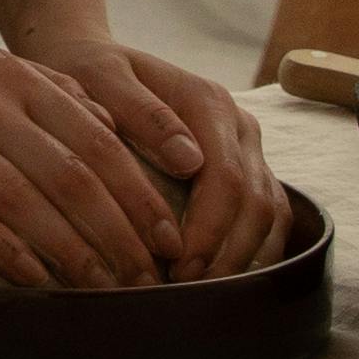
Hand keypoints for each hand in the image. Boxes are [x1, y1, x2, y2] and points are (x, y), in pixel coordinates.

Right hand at [0, 41, 189, 291]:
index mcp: (12, 77)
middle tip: (145, 282)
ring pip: (21, 197)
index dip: (140, 196)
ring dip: (70, 252)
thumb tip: (115, 125)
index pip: (97, 140)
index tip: (170, 244)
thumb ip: (49, 95)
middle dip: (118, 234)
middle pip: (69, 173)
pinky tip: (34, 283)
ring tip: (101, 292)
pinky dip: (4, 251)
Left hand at [22, 36, 282, 279]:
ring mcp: (247, 148)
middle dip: (226, 254)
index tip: (178, 268)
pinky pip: (271, 216)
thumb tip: (191, 161)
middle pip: (255, 202)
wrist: (93, 67)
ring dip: (243, 258)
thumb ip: (144, 115)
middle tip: (187, 291)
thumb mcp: (101, 80)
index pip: (225, 177)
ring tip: (203, 291)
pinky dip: (254, 252)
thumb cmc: (87, 76)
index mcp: (207, 101)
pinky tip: (224, 279)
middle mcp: (238, 124)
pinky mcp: (247, 169)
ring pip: (271, 213)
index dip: (208, 230)